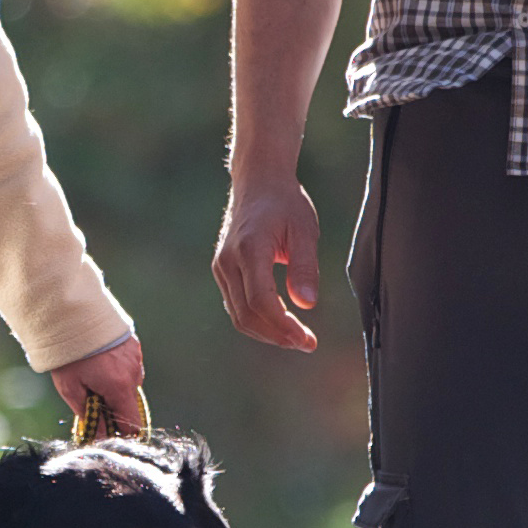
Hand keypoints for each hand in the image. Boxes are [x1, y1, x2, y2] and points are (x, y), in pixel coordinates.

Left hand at [48, 335, 150, 436]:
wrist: (71, 314)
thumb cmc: (68, 354)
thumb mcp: (70, 389)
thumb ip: (88, 415)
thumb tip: (100, 436)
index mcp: (119, 387)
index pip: (131, 423)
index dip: (120, 432)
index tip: (107, 432)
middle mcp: (133, 374)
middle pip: (130, 403)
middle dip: (113, 407)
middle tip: (91, 398)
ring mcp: (135, 358)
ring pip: (130, 384)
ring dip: (116, 387)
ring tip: (93, 375)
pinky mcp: (133, 346)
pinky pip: (130, 367)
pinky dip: (118, 370)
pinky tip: (100, 362)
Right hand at [212, 177, 324, 355]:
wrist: (258, 183)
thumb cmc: (285, 204)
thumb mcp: (305, 231)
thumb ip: (305, 268)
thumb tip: (307, 305)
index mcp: (249, 249)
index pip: (261, 301)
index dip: (283, 326)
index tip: (306, 339)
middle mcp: (228, 261)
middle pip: (246, 315)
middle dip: (277, 336)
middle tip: (306, 344)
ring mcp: (221, 267)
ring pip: (238, 315)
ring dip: (267, 332)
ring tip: (296, 338)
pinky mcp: (222, 271)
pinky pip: (236, 306)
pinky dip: (257, 320)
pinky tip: (280, 324)